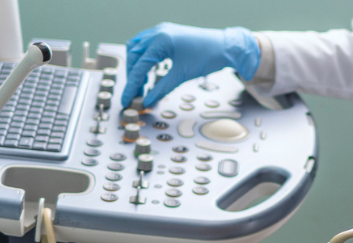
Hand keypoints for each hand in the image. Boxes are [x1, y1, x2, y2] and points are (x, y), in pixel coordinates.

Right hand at [121, 23, 260, 108]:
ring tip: (142, 85)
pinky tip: (149, 72)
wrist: (225, 46)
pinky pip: (147, 45)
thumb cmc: (207, 57)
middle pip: (134, 55)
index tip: (126, 100)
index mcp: (160, 40)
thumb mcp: (182, 76)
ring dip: (137, 66)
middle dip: (132, 76)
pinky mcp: (167, 34)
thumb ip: (161, 89)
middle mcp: (158, 32)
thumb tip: (147, 102)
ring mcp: (162, 31)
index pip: (139, 65)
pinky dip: (145, 59)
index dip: (131, 85)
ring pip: (138, 48)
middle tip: (135, 95)